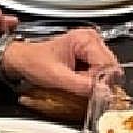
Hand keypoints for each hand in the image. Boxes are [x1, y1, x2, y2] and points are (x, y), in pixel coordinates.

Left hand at [1, 28, 117, 97]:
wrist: (23, 60)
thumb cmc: (35, 62)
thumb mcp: (57, 77)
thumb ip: (82, 85)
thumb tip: (104, 93)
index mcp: (85, 39)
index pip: (108, 64)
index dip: (102, 81)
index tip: (93, 94)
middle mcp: (91, 39)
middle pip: (110, 67)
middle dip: (98, 82)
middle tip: (81, 89)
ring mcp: (91, 46)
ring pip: (106, 71)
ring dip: (95, 82)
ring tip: (76, 83)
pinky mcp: (89, 54)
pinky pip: (99, 71)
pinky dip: (91, 80)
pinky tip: (78, 81)